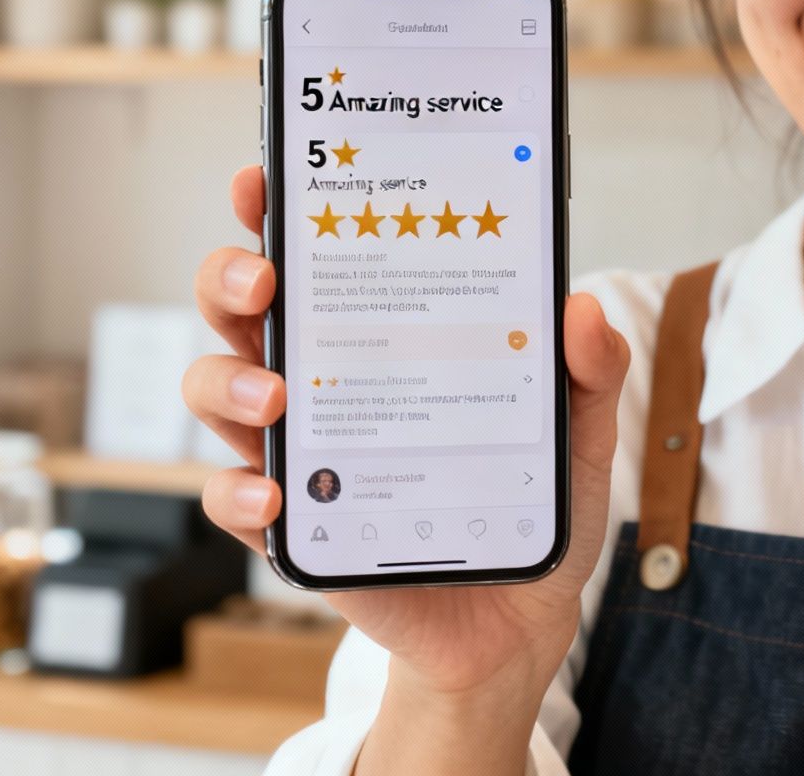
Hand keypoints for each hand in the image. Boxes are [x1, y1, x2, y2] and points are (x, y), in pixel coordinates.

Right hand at [187, 165, 631, 704]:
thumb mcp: (575, 433)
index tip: (264, 179)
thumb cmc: (525, 504)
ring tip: (276, 400)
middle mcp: (324, 379)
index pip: (314, 257)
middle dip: (228, 278)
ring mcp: (301, 451)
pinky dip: (238, 494)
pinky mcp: (295, 526)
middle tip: (262, 280)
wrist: (515, 623)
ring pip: (216, 392)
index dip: (275, 211)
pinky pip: (232, 500)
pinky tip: (276, 495)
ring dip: (227, 384)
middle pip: (239, 309)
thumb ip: (588, 373)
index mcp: (381, 334)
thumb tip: (580, 310)